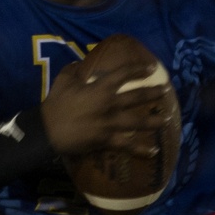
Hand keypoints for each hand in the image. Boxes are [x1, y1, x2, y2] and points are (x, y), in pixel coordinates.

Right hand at [40, 58, 169, 157]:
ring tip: (167, 120)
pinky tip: (153, 151)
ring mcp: (110, 124)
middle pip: (137, 97)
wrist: (48, 131)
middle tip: (166, 91)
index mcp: (100, 87)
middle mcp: (110, 104)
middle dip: (153, 93)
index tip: (151, 68)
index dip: (138, 69)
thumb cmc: (55, 104)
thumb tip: (80, 63)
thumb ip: (74, 70)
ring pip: (137, 122)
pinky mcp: (106, 140)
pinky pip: (127, 146)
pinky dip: (141, 149)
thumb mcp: (63, 81)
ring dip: (154, 121)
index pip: (124, 74)